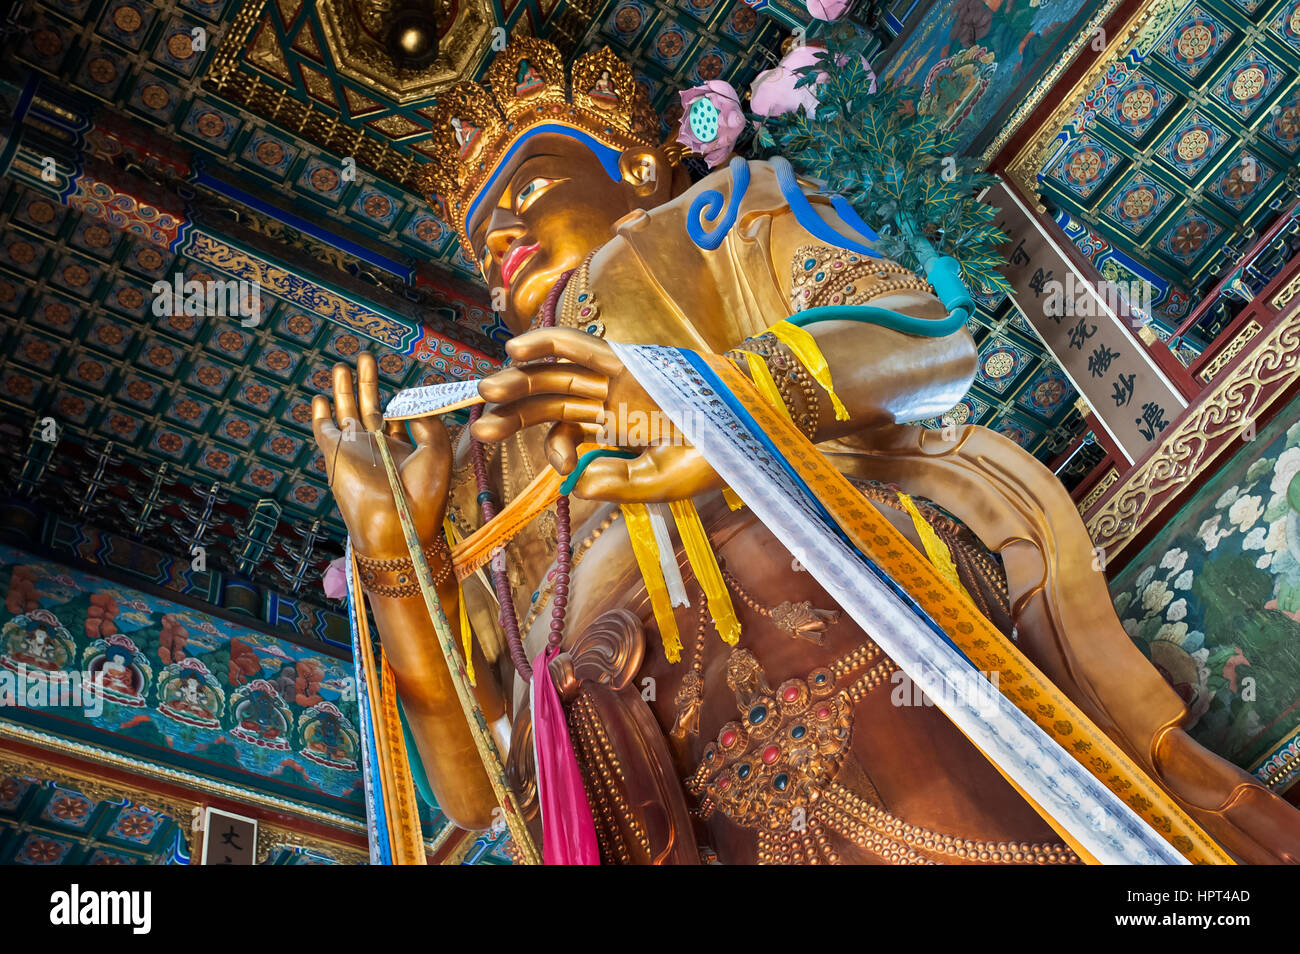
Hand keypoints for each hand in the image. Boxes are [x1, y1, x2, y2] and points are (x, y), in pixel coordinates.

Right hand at [311, 353, 450, 558]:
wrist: (395, 525)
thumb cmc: (422, 496)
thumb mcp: (437, 453)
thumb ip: (428, 422)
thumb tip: (411, 403)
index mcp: (405, 449)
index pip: (400, 417)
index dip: (403, 400)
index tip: (410, 384)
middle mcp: (379, 447)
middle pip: (370, 406)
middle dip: (368, 381)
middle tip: (365, 356)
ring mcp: (356, 449)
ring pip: (346, 411)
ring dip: (344, 388)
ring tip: (342, 365)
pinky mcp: (335, 453)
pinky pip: (324, 429)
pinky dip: (321, 413)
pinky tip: (320, 397)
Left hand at [471, 328, 721, 502]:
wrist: (754, 426)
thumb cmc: (716, 456)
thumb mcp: (662, 482)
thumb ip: (619, 484)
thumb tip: (573, 484)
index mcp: (616, 436)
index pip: (569, 437)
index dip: (552, 449)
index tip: (560, 464)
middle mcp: (610, 405)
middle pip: (550, 404)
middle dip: (513, 414)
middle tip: (479, 426)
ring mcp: (617, 381)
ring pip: (557, 378)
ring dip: (519, 382)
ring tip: (486, 392)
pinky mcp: (627, 360)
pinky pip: (581, 348)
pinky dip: (548, 344)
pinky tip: (516, 348)